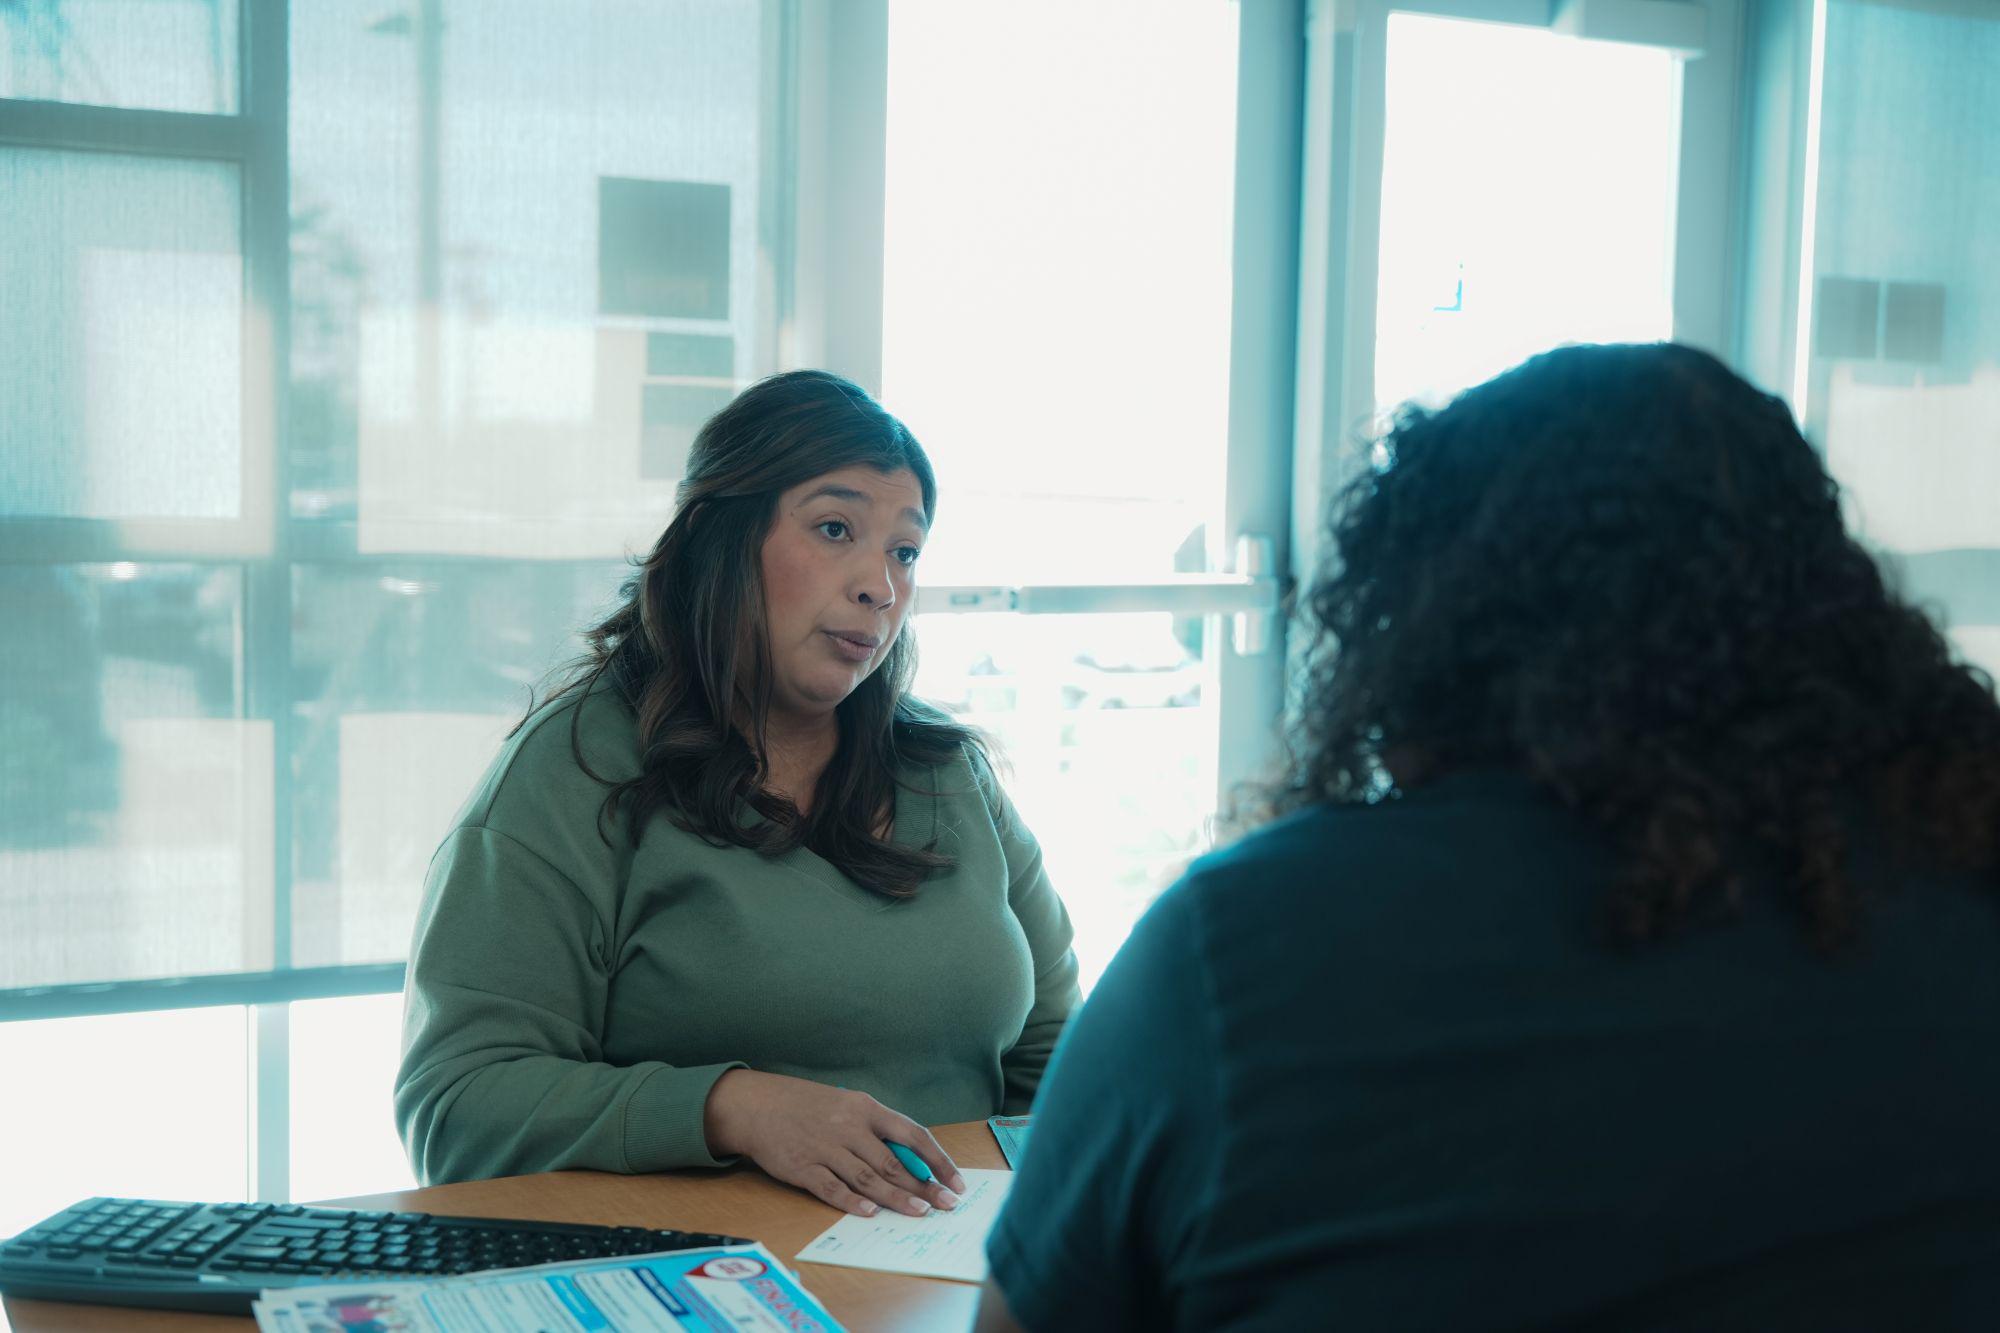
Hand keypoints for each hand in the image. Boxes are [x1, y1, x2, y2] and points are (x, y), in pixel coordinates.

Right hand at [702, 1070, 967, 1217]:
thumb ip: (876, 1130)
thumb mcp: (847, 1105)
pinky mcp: (802, 1167)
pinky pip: (832, 1188)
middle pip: (893, 1162)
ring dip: (896, 1197)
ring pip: (868, 1178)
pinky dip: (852, 1202)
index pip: (912, 1134)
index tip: (956, 1180)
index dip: (937, 1159)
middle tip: (946, 1205)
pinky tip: (871, 1213)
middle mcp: (848, 1127)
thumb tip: (912, 1161)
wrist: (756, 1104)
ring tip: (919, 1212)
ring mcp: (825, 1148)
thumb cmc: (808, 1106)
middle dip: (924, 1186)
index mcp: (865, 1108)